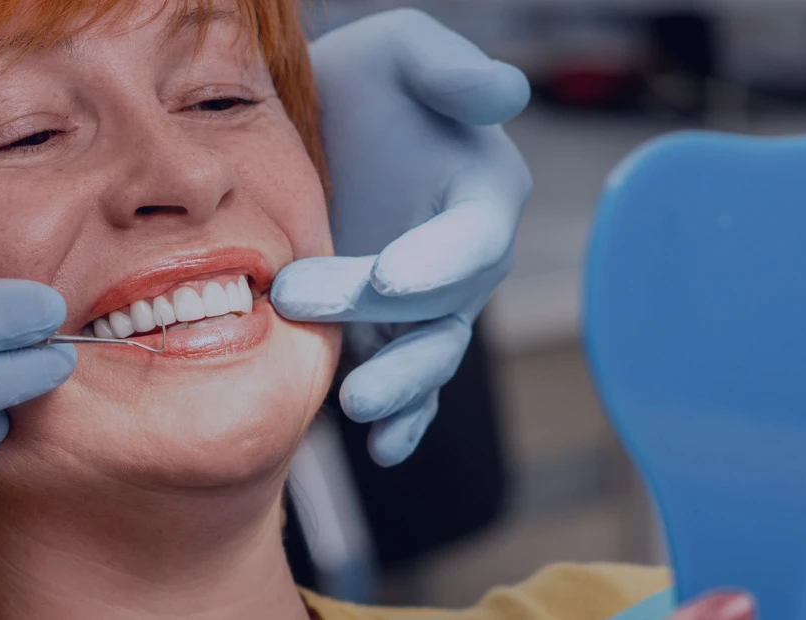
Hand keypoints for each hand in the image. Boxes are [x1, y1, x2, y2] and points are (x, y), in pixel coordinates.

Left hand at [273, 8, 531, 465]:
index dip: (438, 261)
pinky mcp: (389, 335)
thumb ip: (450, 71)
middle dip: (381, 317)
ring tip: (356, 406)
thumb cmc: (364, 80)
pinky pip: (410, 387)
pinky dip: (404, 422)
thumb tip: (506, 93)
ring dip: (400, 388)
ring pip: (430, 358)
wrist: (307, 127)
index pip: (473, 238)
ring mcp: (428, 305)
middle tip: (299, 299)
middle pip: (441, 305)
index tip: (390, 276)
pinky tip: (383, 447)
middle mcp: (465, 258)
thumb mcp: (401, 52)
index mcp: (483, 192)